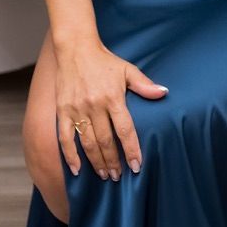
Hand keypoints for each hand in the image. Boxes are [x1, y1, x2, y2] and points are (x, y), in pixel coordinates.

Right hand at [54, 40, 166, 179]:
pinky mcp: (62, 111)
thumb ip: (144, 85)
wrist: (75, 49)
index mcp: (113, 97)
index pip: (125, 130)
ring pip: (87, 143)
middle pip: (106, 141)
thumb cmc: (104, 61)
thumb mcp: (127, 70)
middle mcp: (94, 106)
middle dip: (114, 162)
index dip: (131, 150)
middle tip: (119, 176)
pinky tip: (77, 170)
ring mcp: (76, 109)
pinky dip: (70, 156)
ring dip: (97, 162)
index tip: (136, 166)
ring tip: (105, 175)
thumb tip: (164, 92)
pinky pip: (65, 138)